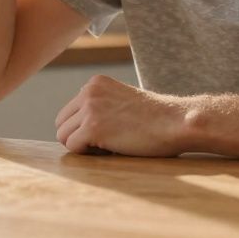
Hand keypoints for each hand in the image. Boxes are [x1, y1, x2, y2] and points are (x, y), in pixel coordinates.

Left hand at [54, 75, 193, 156]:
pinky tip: (110, 151)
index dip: (85, 127)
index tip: (108, 132)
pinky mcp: (93, 127)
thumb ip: (101, 106)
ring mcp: (89, 108)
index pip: (71, 110)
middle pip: (62, 123)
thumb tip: (79, 128)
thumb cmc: (157, 118)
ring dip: (83, 146)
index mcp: (95, 83)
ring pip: (63, 136)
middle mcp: (88, 91)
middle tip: (105, 143)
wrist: (176, 121)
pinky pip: (72, 147)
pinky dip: (87, 154)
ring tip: (109, 146)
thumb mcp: (123, 101)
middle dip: (78, 137)